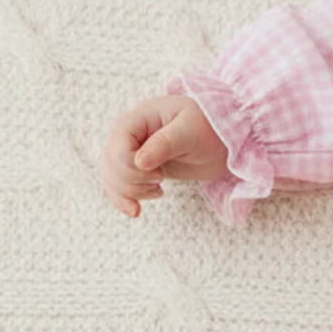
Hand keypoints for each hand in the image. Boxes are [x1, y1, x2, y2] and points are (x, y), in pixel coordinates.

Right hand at [102, 94, 228, 217]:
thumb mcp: (190, 131)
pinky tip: (135, 211)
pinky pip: (119, 186)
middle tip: (160, 182)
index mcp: (136, 120)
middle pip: (111, 165)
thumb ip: (165, 144)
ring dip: (130, 192)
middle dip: (132, 182)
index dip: (132, 167)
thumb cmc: (208, 126)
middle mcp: (128, 136)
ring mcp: (131, 153)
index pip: (117, 148)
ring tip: (158, 192)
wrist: (221, 140)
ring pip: (111, 178)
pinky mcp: (138, 170)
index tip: (159, 175)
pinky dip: (123, 200)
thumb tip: (139, 163)